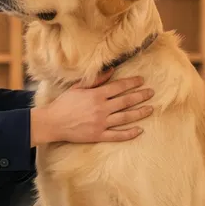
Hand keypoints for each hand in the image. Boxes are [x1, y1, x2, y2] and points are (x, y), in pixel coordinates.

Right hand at [32, 74, 153, 144]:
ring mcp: (101, 123)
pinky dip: (129, 133)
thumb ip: (96, 80)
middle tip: (151, 93)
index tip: (142, 81)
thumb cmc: (63, 103)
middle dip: (141, 96)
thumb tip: (111, 70)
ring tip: (150, 109)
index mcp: (96, 95)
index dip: (132, 83)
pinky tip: (139, 130)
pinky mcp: (98, 135)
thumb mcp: (78, 87)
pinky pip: (117, 135)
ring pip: (125, 117)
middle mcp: (101, 108)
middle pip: (126, 101)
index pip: (119, 87)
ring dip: (140, 113)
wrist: (52, 122)